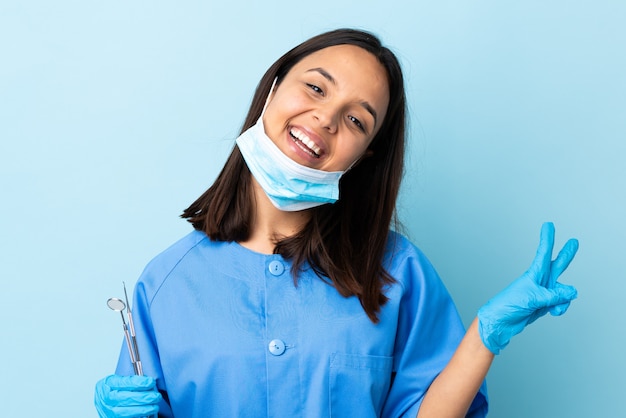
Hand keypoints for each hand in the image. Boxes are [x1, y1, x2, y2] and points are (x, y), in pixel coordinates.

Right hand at [95, 374, 160, 417]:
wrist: (105, 404)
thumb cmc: (114, 390)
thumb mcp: (120, 381)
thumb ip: (132, 380)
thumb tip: (149, 382)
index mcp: (107, 384)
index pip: (122, 382)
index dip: (137, 383)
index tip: (150, 382)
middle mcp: (105, 398)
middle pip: (124, 398)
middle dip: (143, 397)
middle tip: (156, 396)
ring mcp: (107, 411)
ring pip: (125, 412)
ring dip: (142, 409)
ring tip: (154, 407)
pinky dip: (138, 416)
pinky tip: (147, 414)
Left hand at [477, 222, 578, 354]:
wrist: (502, 322)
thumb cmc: (509, 305)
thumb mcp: (533, 297)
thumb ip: (554, 295)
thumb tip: (573, 292)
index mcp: (534, 274)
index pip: (543, 252)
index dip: (547, 238)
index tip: (548, 225)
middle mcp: (541, 281)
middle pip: (558, 265)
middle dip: (566, 254)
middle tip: (574, 241)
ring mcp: (544, 292)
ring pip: (564, 291)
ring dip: (563, 300)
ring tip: (554, 308)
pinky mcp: (545, 304)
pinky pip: (561, 303)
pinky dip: (561, 308)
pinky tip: (553, 312)